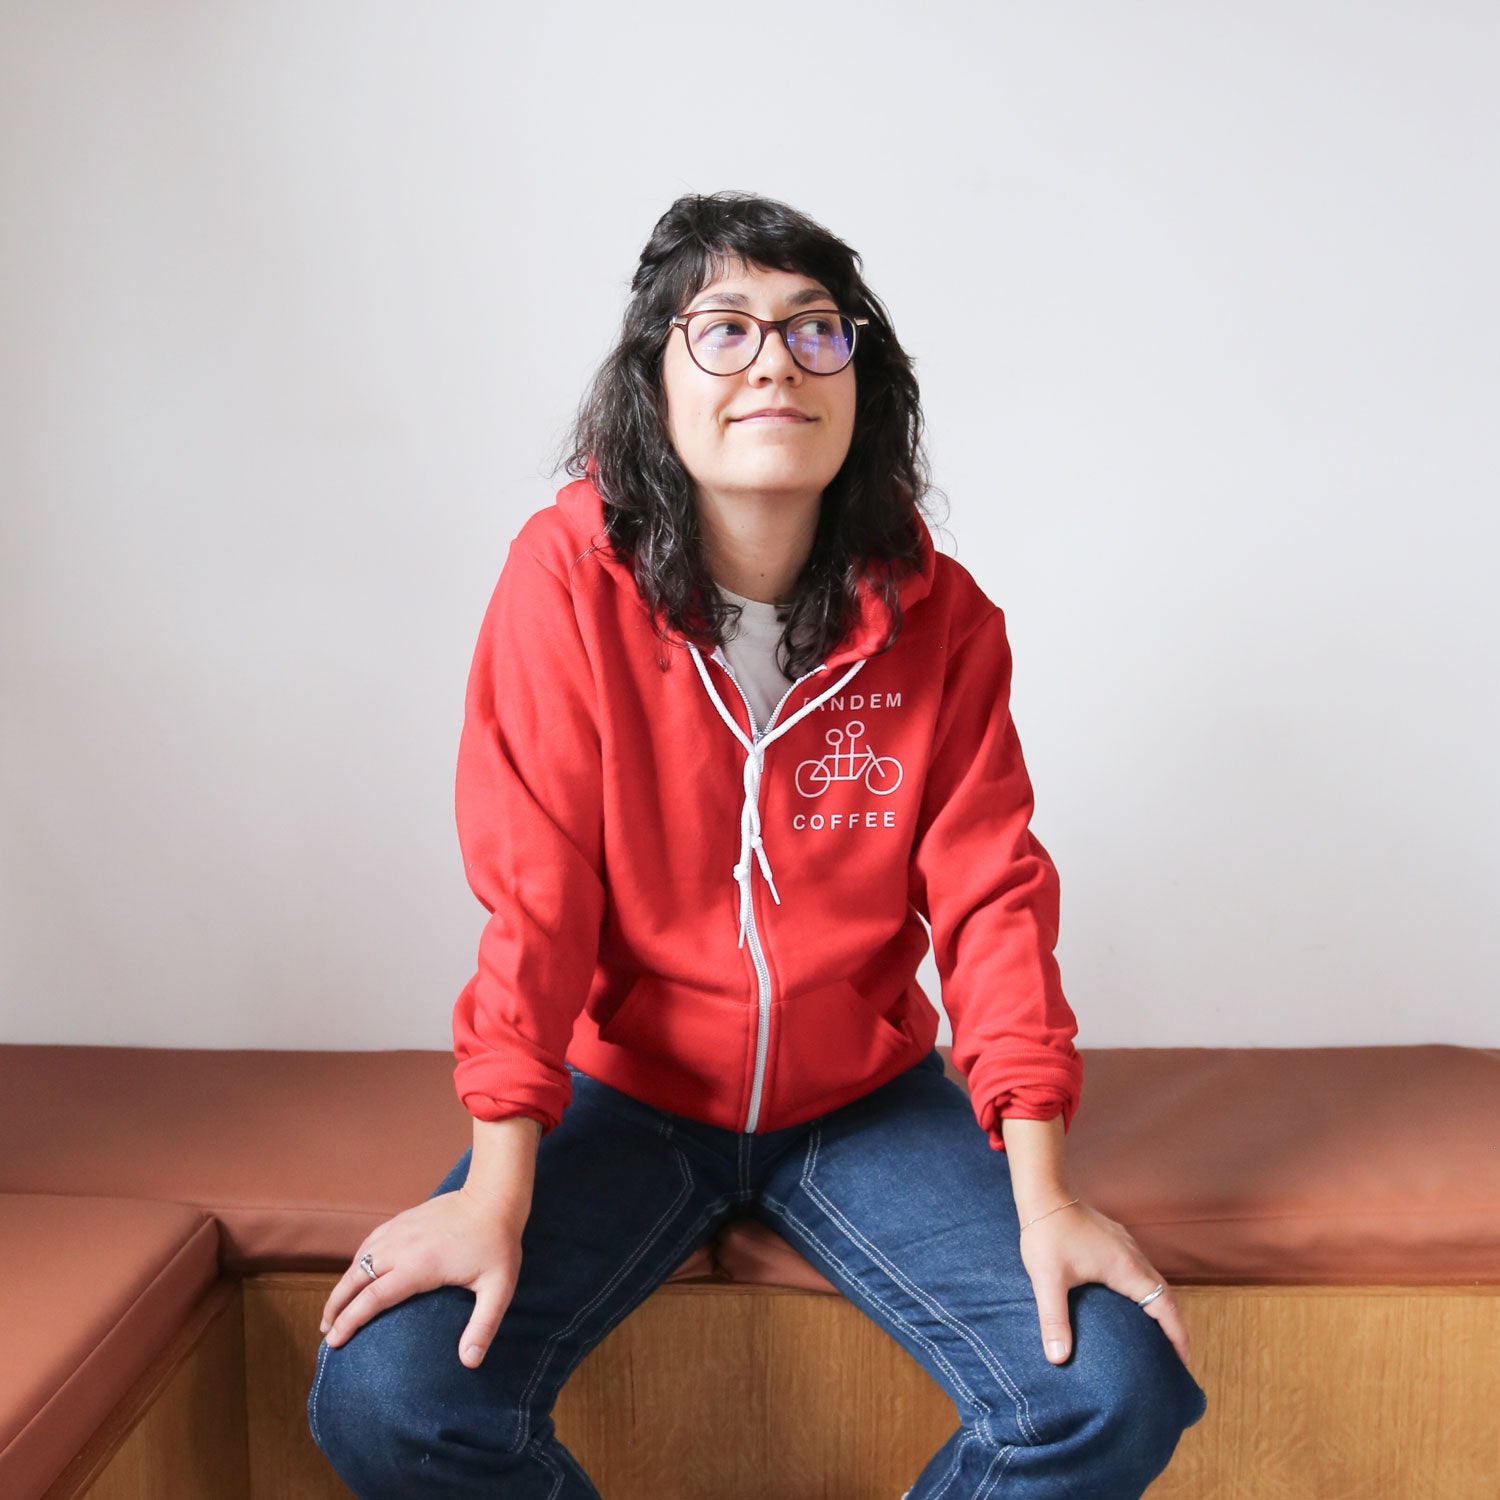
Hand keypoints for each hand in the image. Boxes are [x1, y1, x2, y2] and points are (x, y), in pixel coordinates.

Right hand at [319, 1185, 526, 1367]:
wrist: (494, 1196)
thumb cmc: (497, 1243)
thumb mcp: (498, 1288)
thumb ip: (483, 1326)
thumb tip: (470, 1363)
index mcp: (419, 1267)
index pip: (372, 1299)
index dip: (350, 1322)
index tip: (334, 1343)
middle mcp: (402, 1247)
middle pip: (355, 1279)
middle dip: (335, 1307)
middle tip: (325, 1333)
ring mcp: (400, 1229)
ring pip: (359, 1259)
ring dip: (343, 1285)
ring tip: (334, 1310)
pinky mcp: (403, 1219)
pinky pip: (370, 1242)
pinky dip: (356, 1262)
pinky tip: (355, 1274)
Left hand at [1016, 1197, 1190, 1368]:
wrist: (1044, 1194)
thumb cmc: (1047, 1235)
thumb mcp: (1048, 1281)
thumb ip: (1054, 1320)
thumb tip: (1057, 1359)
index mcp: (1126, 1269)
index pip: (1165, 1307)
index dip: (1177, 1336)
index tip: (1184, 1362)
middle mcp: (1133, 1257)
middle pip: (1166, 1295)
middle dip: (1174, 1326)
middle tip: (1175, 1356)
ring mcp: (1126, 1246)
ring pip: (1154, 1281)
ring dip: (1161, 1307)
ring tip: (1158, 1334)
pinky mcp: (1116, 1240)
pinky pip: (1141, 1269)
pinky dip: (1147, 1290)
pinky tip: (1133, 1300)